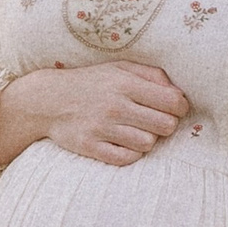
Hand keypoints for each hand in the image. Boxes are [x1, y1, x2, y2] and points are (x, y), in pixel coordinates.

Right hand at [0, 60, 187, 170]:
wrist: (47, 100)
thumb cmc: (91, 82)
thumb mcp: (119, 68)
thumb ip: (152, 75)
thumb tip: (179, 93)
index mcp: (125, 84)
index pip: (172, 101)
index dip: (180, 107)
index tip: (175, 109)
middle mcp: (115, 106)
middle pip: (165, 126)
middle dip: (167, 125)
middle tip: (156, 121)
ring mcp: (102, 129)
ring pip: (148, 144)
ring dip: (147, 139)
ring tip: (137, 131)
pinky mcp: (90, 147)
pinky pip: (126, 158)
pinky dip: (131, 153)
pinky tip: (125, 143)